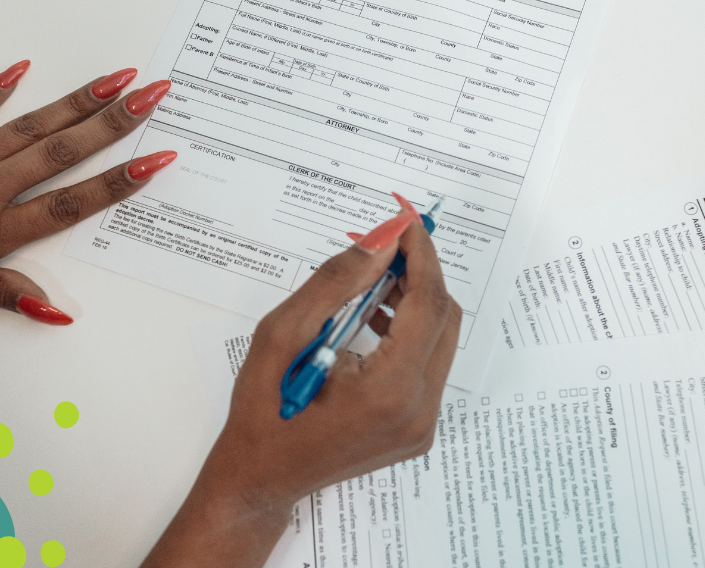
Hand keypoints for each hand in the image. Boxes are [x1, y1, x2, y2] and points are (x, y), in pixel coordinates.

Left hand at [0, 61, 175, 323]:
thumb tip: (51, 309)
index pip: (71, 203)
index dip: (119, 182)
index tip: (155, 160)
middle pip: (64, 152)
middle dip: (116, 122)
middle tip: (153, 96)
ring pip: (32, 126)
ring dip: (78, 101)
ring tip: (114, 79)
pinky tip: (22, 69)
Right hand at [142, 210, 460, 567]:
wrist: (260, 481)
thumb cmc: (262, 412)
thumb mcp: (282, 335)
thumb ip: (336, 283)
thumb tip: (380, 242)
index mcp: (388, 391)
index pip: (427, 305)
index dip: (421, 256)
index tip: (405, 223)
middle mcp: (417, 411)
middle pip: (443, 320)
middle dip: (420, 275)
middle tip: (386, 248)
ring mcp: (422, 425)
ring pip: (441, 342)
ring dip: (415, 303)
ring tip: (375, 282)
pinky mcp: (418, 429)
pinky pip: (428, 366)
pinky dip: (410, 334)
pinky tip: (376, 319)